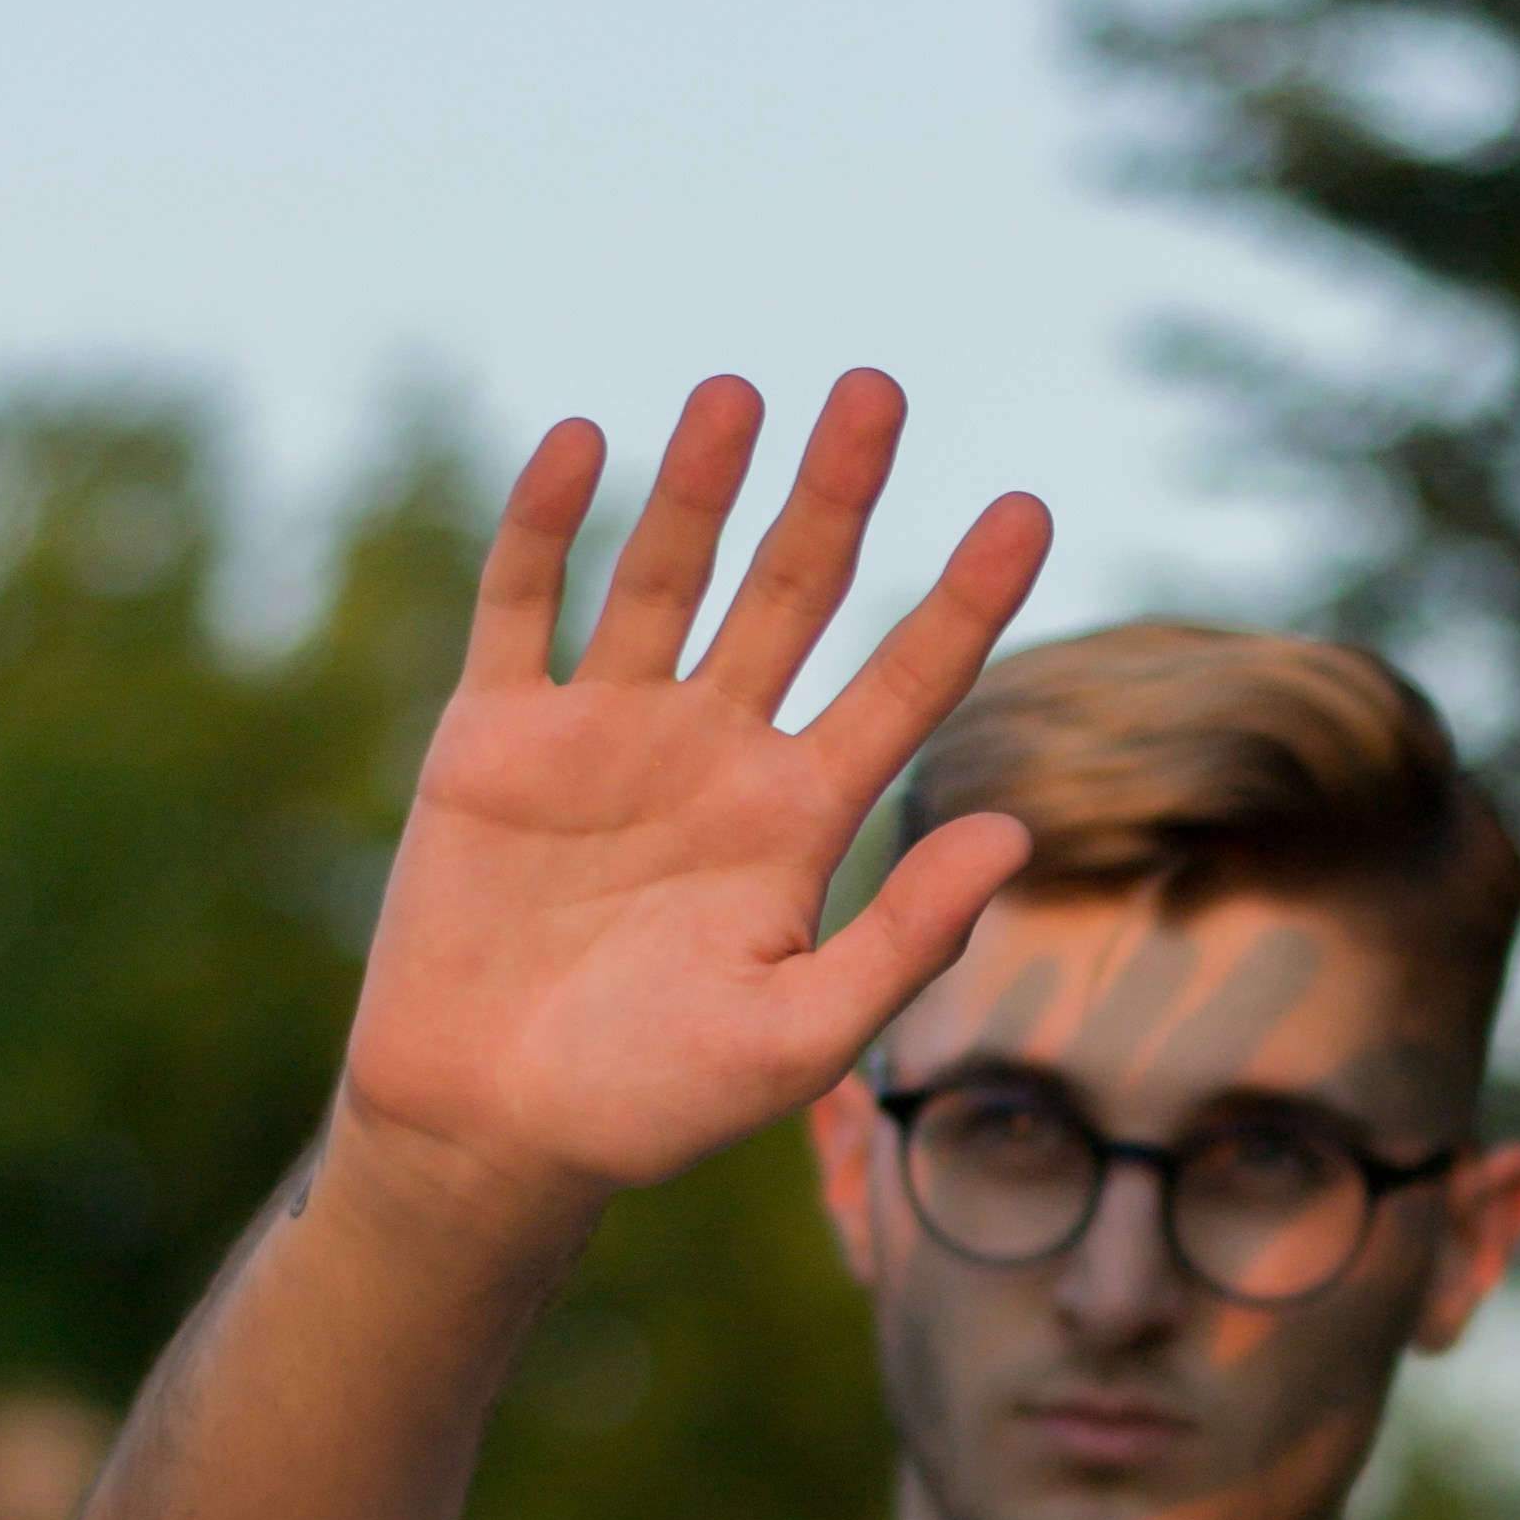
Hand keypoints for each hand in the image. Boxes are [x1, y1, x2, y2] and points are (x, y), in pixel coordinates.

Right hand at [343, 371, 1050, 1227]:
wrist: (489, 1129)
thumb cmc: (652, 1103)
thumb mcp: (799, 1037)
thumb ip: (905, 940)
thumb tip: (1014, 834)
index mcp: (799, 819)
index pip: (905, 683)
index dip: (966, 599)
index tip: (1030, 508)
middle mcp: (714, 753)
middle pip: (792, 594)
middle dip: (834, 495)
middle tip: (877, 391)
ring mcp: (603, 732)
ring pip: (663, 575)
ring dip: (699, 484)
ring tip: (740, 393)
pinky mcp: (496, 735)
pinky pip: (521, 604)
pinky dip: (545, 524)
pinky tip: (585, 442)